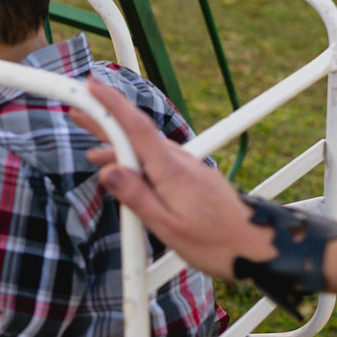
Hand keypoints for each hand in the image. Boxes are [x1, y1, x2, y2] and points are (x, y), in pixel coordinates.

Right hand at [70, 78, 274, 279]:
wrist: (257, 248)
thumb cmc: (215, 243)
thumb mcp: (167, 226)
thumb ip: (136, 197)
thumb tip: (109, 172)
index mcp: (171, 171)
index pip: (136, 129)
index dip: (112, 105)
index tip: (93, 88)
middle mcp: (180, 162)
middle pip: (136, 134)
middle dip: (106, 121)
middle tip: (79, 110)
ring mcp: (188, 168)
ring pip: (146, 150)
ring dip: (118, 147)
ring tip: (92, 152)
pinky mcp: (192, 177)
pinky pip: (158, 161)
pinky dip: (136, 160)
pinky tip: (125, 172)